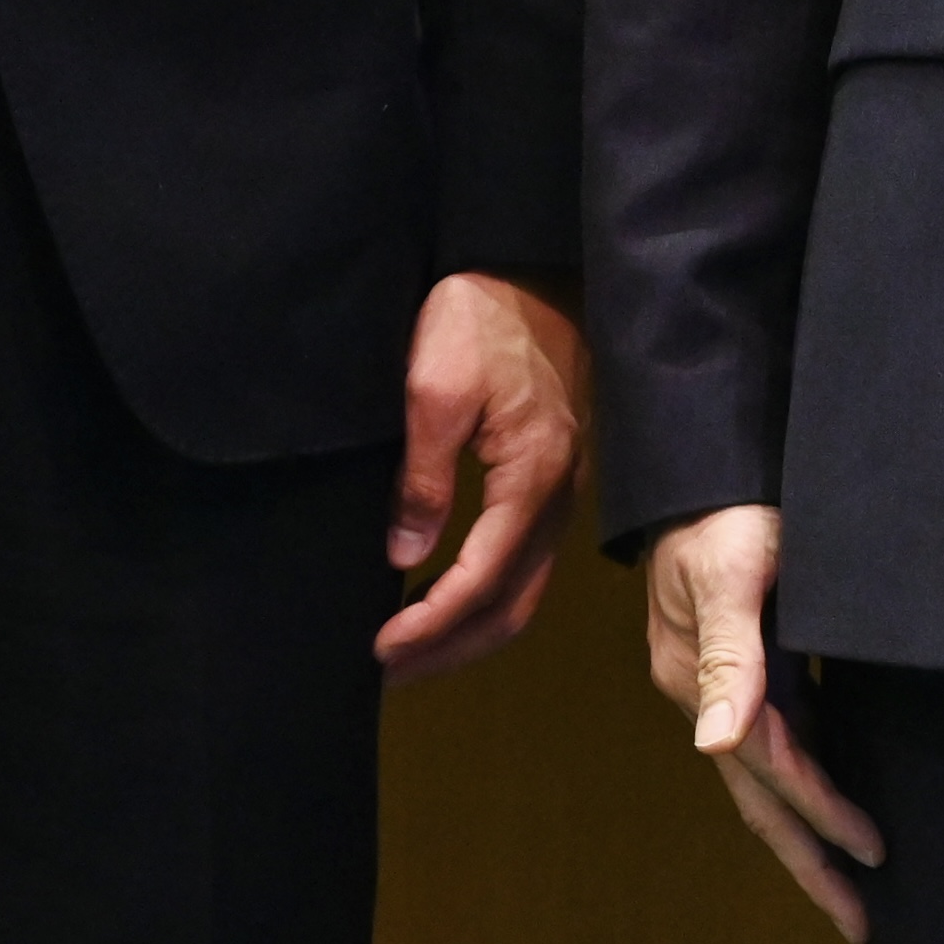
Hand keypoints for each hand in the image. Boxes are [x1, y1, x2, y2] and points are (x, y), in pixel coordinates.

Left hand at [378, 272, 586, 678]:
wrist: (526, 271)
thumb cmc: (480, 319)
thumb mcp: (436, 387)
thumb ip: (423, 475)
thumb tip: (405, 555)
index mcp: (533, 476)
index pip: (484, 576)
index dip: (433, 622)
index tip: (383, 647)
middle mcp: (558, 497)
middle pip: (513, 605)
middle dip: (451, 648)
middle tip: (389, 672)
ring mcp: (559, 492)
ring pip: (522, 592)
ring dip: (467, 633)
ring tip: (409, 654)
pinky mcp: (548, 482)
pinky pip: (521, 564)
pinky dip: (483, 600)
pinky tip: (440, 603)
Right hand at [640, 503, 881, 941]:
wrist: (706, 462)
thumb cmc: (723, 509)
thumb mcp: (728, 573)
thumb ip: (730, 657)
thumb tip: (717, 746)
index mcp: (698, 681)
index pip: (772, 767)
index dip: (822, 812)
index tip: (875, 853)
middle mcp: (707, 694)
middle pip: (762, 798)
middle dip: (810, 863)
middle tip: (860, 926)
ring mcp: (726, 681)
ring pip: (772, 778)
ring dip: (810, 832)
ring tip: (857, 883)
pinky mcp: (752, 661)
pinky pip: (784, 740)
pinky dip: (812, 781)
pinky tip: (841, 798)